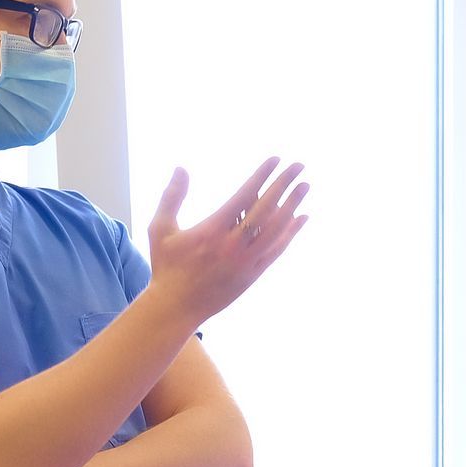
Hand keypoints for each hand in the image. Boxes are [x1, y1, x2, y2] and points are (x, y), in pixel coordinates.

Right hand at [146, 159, 309, 324]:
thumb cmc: (166, 266)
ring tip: (305, 187)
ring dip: (293, 206)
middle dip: (284, 185)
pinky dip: (290, 233)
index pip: (244, 197)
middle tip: (299, 166)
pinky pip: (276, 249)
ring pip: (276, 229)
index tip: (275, 160)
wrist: (177, 306)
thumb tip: (182, 168)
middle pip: (266, 209)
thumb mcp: (160, 229)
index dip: (262, 177)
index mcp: (213, 231)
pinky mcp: (253, 274)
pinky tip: (301, 218)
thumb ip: (172, 197)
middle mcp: (233, 245)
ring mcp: (247, 261)